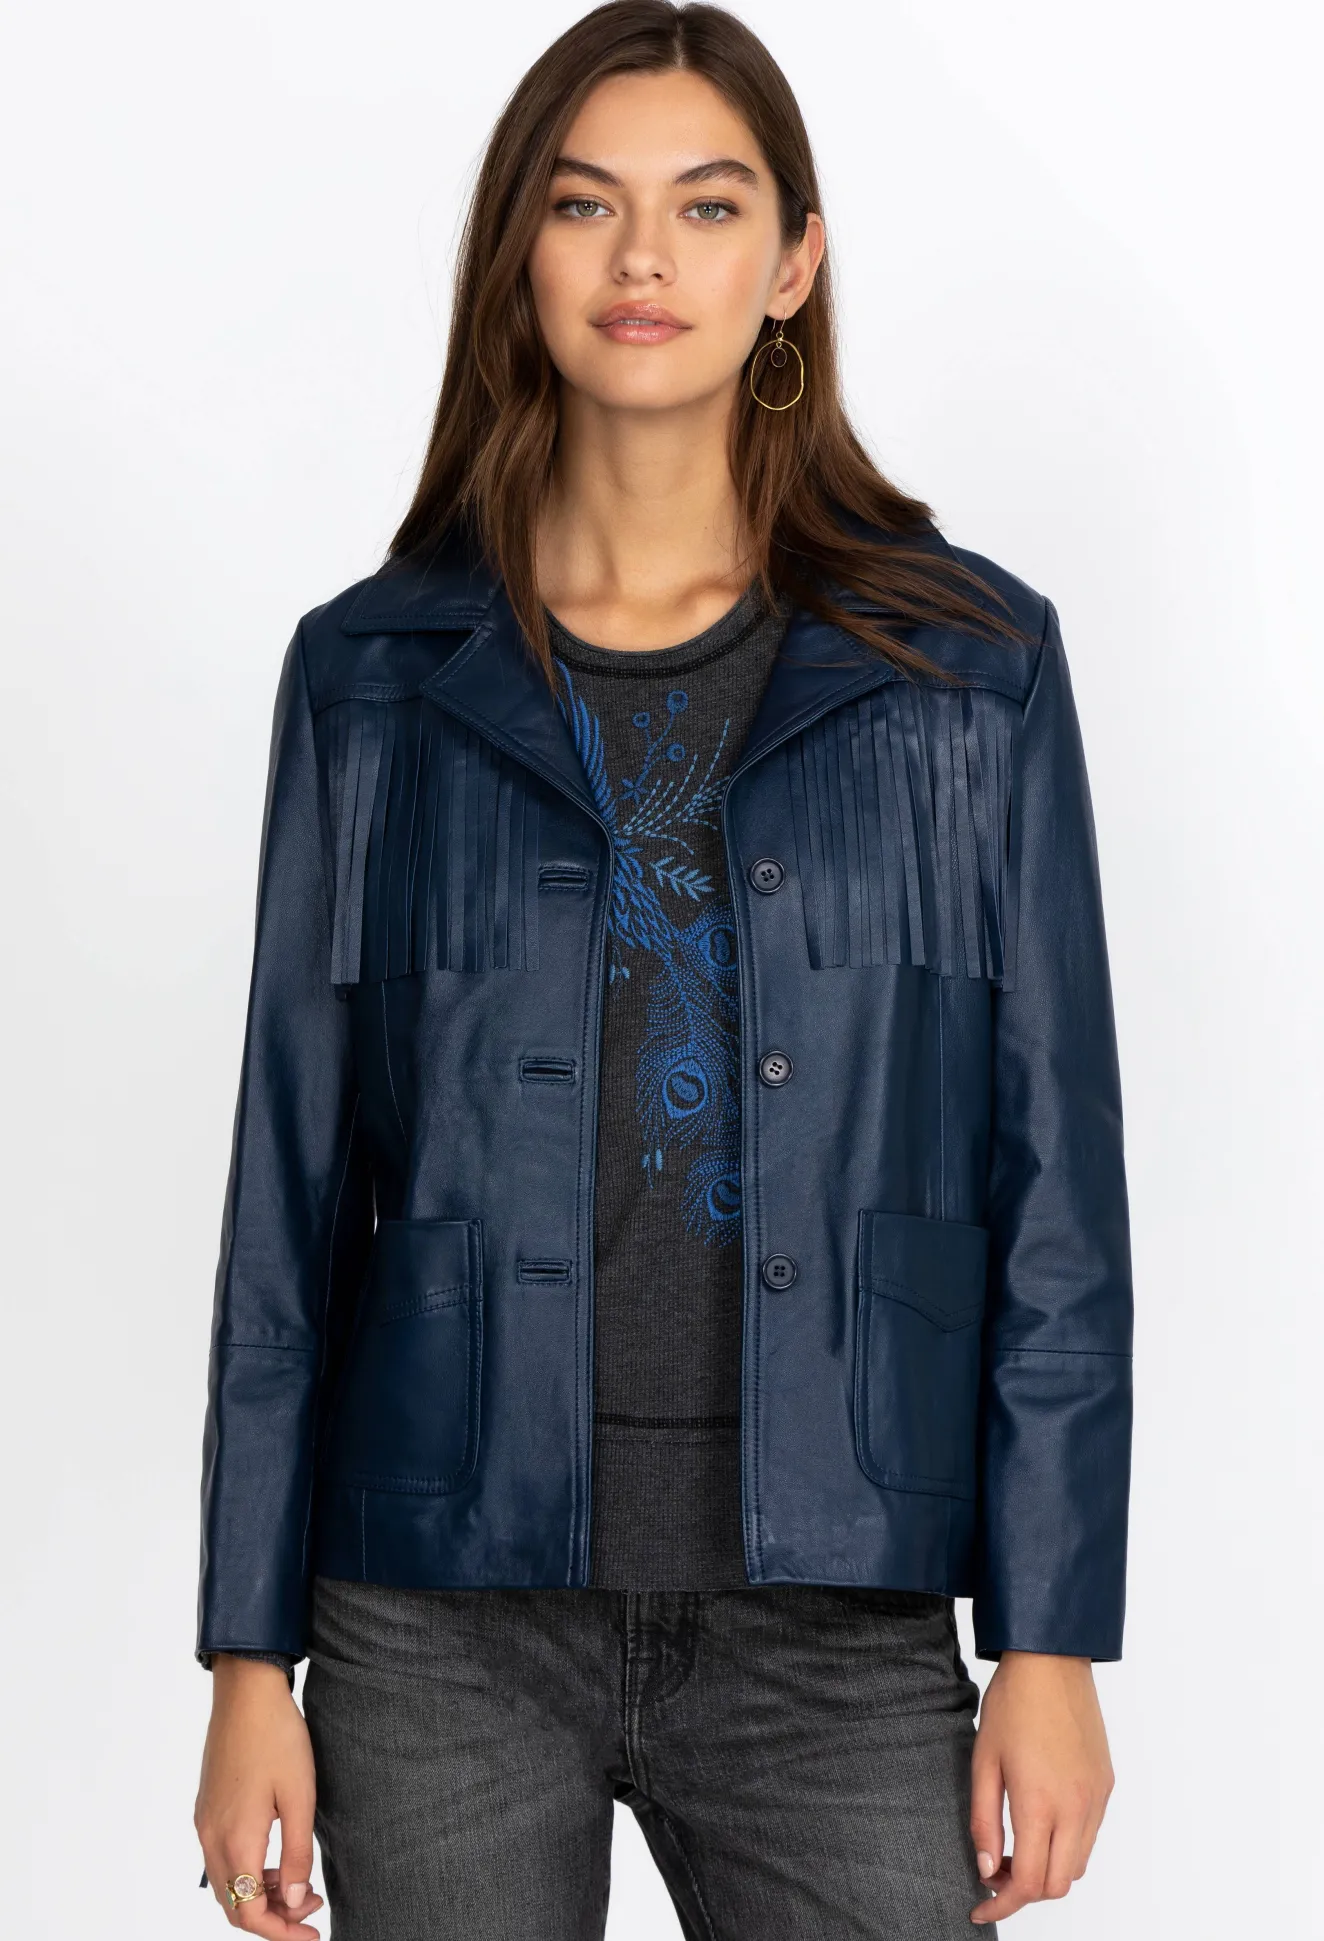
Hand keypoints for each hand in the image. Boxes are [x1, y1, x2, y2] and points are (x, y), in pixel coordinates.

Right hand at [195, 1656, 324, 1936]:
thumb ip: (298, 1855)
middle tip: (312, 1910)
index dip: (280, 1933)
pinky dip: (249, 1873)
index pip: (249, 1914)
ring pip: (228, 1885)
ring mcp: (205, 1824)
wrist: (245, 1692)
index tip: (312, 1933)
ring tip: (301, 1885)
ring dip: (261, 1895)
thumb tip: (296, 1902)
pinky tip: (277, 1860)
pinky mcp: (207, 1809)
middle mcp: (212, 1838)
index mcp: (236, 1840)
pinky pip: (223, 1860)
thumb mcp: (300, 1797)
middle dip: (273, 1918)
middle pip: (234, 1906)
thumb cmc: (278, 1737)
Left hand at [968, 1650, 1113, 1923]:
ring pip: (1077, 1864)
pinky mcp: (1107, 1784)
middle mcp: (1077, 1807)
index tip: (980, 1907)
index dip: (1002, 1904)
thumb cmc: (1012, 1703)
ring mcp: (1097, 1797)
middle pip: (1058, 1884)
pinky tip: (1041, 1822)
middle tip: (995, 1873)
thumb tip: (986, 1868)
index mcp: (1041, 1802)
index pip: (1028, 1882)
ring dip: (1047, 1869)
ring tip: (1015, 1847)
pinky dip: (1066, 1845)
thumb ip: (984, 1821)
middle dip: (1025, 1892)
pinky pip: (1090, 1834)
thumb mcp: (983, 1760)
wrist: (1052, 1658)